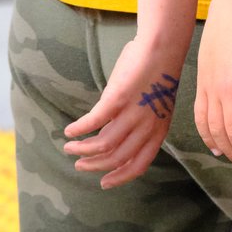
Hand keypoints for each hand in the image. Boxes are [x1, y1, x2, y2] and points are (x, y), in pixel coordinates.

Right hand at [63, 31, 191, 187]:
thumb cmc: (155, 75)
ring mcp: (133, 114)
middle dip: (94, 166)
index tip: (103, 183)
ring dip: (82, 150)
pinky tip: (70, 130)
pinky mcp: (119, 99)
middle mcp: (147, 127)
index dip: (119, 177)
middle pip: (116, 158)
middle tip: (79, 165)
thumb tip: (109, 134)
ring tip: (69, 147)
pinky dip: (78, 130)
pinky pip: (93, 122)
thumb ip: (133, 125)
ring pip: (102, 145)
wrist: (162, 48)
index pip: (138, 165)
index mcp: (158, 131)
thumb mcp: (151, 107)